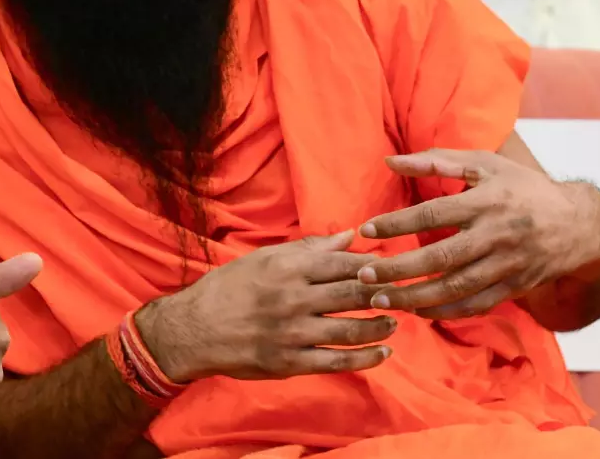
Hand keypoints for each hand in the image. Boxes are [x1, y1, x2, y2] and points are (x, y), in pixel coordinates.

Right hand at [135, 232, 393, 382]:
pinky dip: (365, 358)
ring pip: (351, 328)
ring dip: (380, 325)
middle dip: (385, 294)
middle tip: (406, 293)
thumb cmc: (229, 288)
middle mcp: (293, 298)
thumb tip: (350, 236)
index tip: (394, 266)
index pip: (344, 263)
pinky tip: (381, 353)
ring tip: (395, 321)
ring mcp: (293, 332)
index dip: (374, 265)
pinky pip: (337, 361)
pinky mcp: (290, 362)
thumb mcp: (264, 259)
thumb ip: (309, 249)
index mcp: (287, 268)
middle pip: (354, 293)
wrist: (194, 329)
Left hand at [358, 150, 599, 320]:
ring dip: (415, 297)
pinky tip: (416, 311)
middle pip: (440, 257)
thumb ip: (437, 162)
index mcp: (487, 201)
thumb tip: (390, 160)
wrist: (579, 225)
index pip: (433, 213)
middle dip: (399, 269)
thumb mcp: (485, 165)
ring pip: (455, 287)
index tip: (366, 229)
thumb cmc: (522, 188)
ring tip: (381, 300)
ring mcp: (507, 265)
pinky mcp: (514, 288)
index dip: (398, 223)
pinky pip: (475, 305)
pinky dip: (444, 312)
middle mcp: (497, 235)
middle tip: (364, 276)